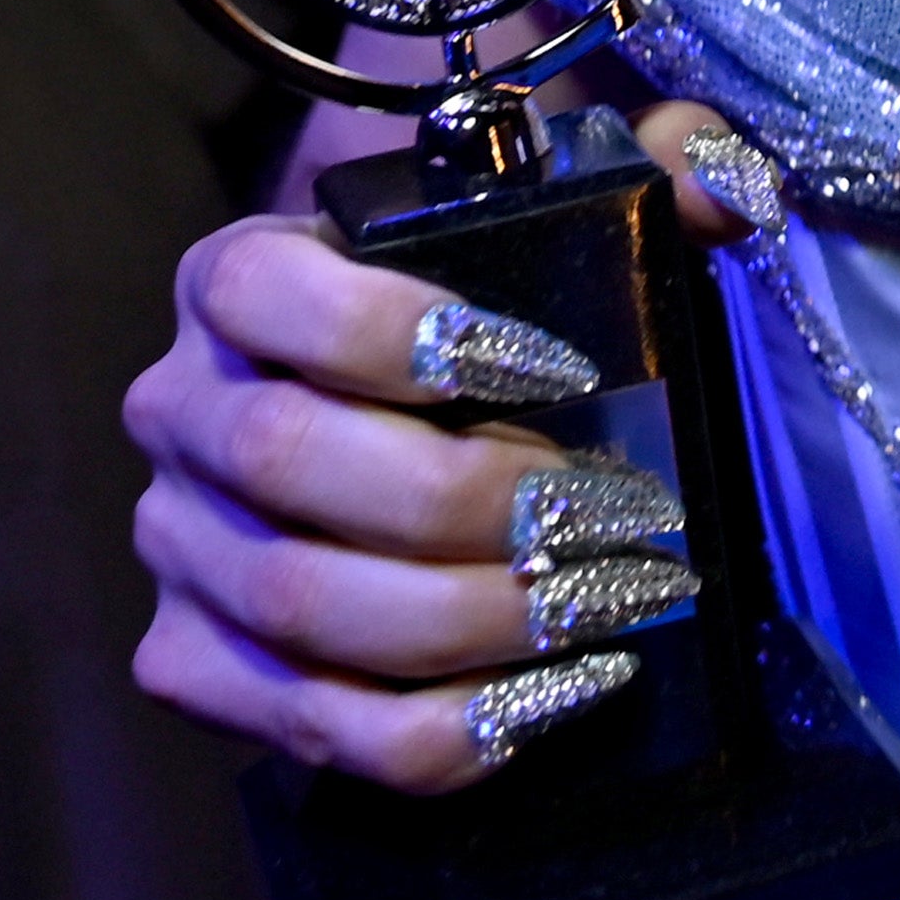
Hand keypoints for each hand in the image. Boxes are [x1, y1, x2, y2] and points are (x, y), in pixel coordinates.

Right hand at [123, 102, 776, 786]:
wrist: (391, 430)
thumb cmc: (487, 316)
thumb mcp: (564, 220)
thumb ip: (655, 168)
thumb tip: (723, 188)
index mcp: (233, 281)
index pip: (269, 293)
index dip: (400, 331)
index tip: (561, 367)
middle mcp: (179, 409)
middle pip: (292, 460)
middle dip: (469, 502)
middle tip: (620, 517)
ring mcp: (176, 547)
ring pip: (303, 606)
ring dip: (473, 622)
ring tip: (610, 607)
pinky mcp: (194, 663)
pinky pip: (312, 723)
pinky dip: (440, 732)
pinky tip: (552, 699)